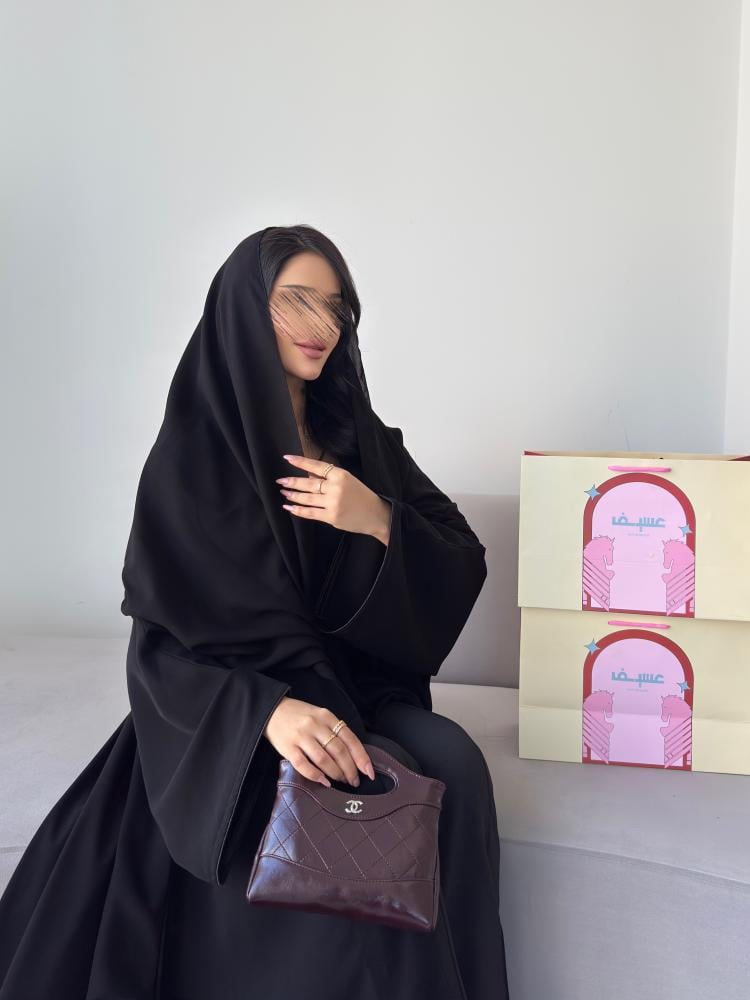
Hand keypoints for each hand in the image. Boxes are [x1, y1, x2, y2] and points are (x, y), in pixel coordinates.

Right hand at [263, 695, 375, 786]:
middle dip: (350, 770)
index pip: (350, 739)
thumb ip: (334, 731)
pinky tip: (324, 782)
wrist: (271, 710)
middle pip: (339, 751)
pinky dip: (315, 776)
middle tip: (354, 781)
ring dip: (336, 774)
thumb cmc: (299, 716)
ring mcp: (301, 736)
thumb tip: (353, 756)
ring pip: (324, 759)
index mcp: (327, 716)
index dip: (361, 757)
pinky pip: (303, 765)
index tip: (369, 772)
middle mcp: (315, 725)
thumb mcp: (320, 716)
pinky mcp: (287, 747)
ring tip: (341, 782)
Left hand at [276, 454, 391, 542]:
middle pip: (308, 483)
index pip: (316, 466)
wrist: (376, 514)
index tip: (287, 458)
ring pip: (306, 498)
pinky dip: (297, 510)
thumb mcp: (348, 480)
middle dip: (292, 482)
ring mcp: (333, 503)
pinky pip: (310, 513)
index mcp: (340, 475)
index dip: (300, 462)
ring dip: (292, 495)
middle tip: (280, 481)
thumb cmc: (361, 496)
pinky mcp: (331, 517)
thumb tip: (307, 475)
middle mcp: (336, 488)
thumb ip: (328, 478)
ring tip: (284, 492)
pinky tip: (289, 507)